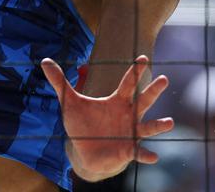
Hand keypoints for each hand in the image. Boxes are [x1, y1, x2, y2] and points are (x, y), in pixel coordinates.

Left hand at [41, 55, 174, 181]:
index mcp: (116, 101)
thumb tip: (44, 61)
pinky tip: (152, 156)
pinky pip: (139, 152)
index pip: (127, 83)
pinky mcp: (127, 150)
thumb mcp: (69, 102)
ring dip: (158, 126)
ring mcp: (130, 133)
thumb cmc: (82, 124)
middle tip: (164, 79)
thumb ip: (60, 82)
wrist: (85, 152)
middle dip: (153, 91)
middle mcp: (127, 115)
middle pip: (142, 100)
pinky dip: (146, 154)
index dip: (134, 71)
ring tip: (169, 122)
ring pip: (147, 127)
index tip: (143, 58)